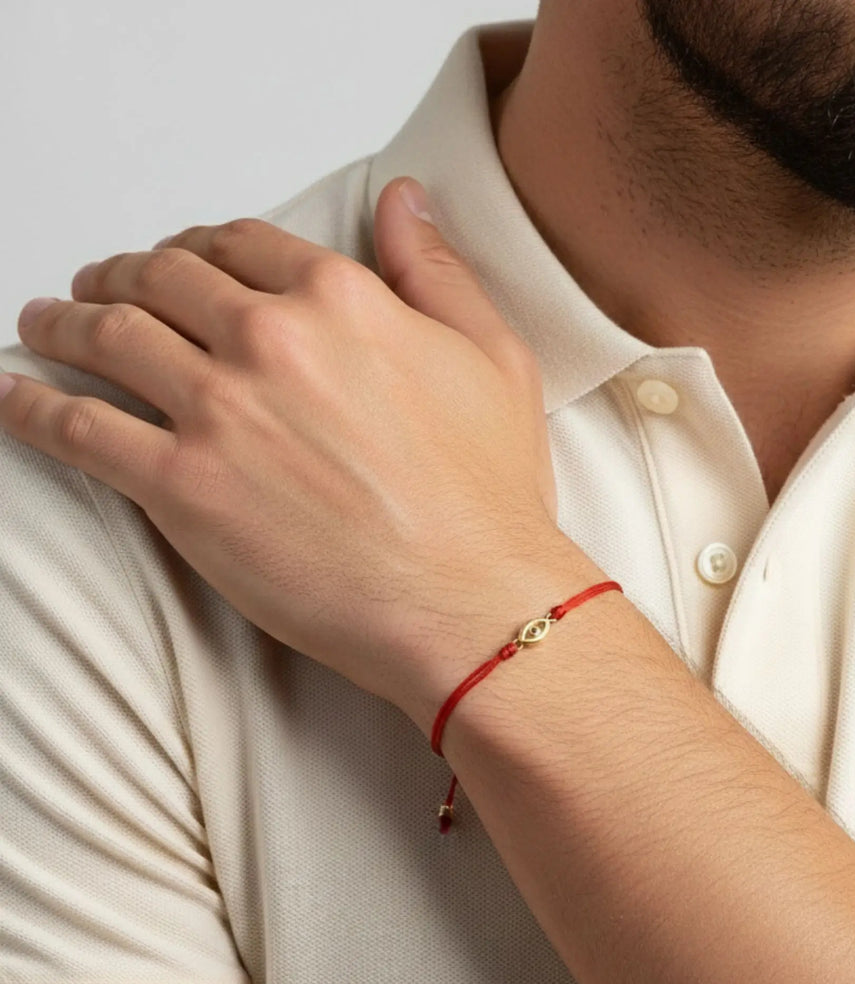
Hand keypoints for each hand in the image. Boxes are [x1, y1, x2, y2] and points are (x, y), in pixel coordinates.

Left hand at [1, 177, 595, 727]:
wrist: (468, 599)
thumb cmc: (487, 494)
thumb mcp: (495, 358)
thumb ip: (437, 271)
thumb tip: (403, 201)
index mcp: (342, 299)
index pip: (241, 244)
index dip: (200, 246)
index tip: (181, 262)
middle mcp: (271, 338)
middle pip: (162, 280)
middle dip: (120, 275)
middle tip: (101, 288)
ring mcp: (218, 410)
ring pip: (107, 337)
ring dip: (63, 322)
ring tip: (47, 324)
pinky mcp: (180, 487)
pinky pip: (78, 428)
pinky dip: (32, 406)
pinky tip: (14, 397)